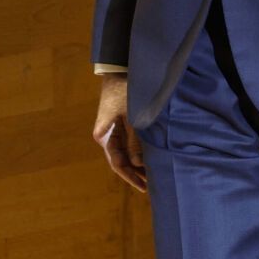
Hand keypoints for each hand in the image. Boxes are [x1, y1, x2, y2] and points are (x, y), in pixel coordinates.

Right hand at [93, 75, 146, 193]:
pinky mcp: (121, 125)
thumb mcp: (132, 116)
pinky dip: (139, 153)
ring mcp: (114, 131)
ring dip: (139, 165)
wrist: (119, 71)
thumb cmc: (125, 91)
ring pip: (127, 154)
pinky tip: (150, 159)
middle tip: (152, 186)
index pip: (118, 164)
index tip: (144, 187)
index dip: (131, 177)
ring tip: (153, 176)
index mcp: (105, 137)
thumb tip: (138, 164)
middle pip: (122, 161)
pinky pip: (130, 144)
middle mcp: (107, 137)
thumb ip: (135, 140)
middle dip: (136, 174)